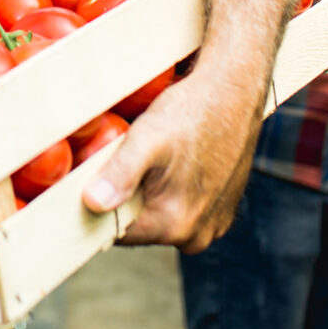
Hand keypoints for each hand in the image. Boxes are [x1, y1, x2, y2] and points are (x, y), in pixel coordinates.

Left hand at [79, 66, 263, 252]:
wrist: (235, 93)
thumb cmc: (191, 111)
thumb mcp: (147, 138)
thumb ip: (121, 174)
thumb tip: (93, 203)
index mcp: (174, 224)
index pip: (115, 233)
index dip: (99, 206)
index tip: (92, 179)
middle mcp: (196, 235)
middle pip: (139, 226)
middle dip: (127, 199)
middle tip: (128, 160)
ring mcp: (213, 225)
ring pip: (160, 217)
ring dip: (150, 194)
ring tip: (154, 158)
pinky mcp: (223, 212)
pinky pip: (183, 210)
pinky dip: (173, 191)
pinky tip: (174, 163)